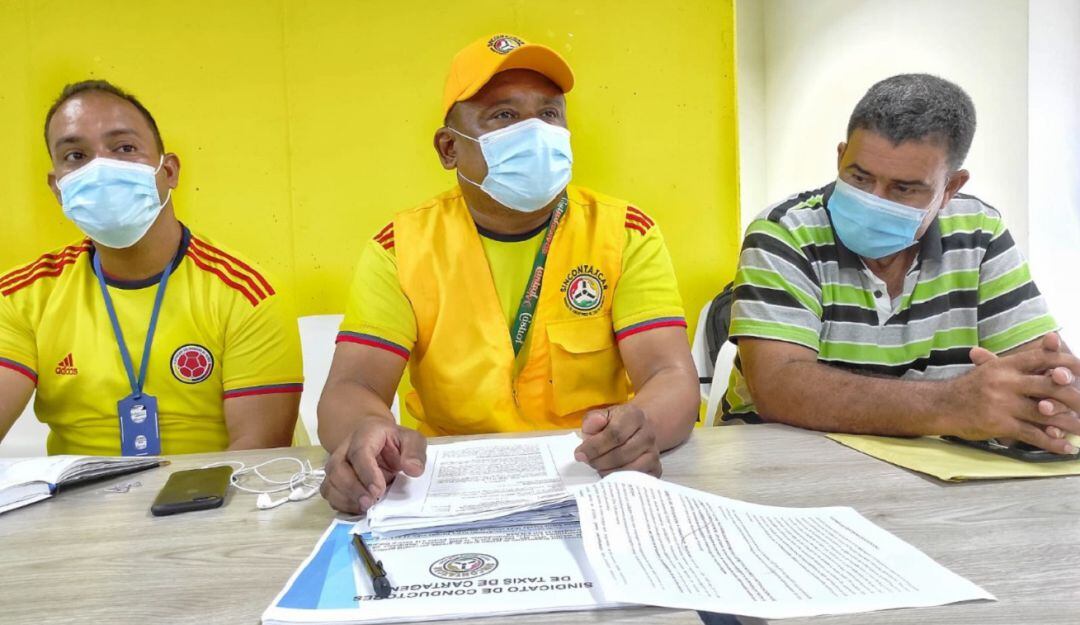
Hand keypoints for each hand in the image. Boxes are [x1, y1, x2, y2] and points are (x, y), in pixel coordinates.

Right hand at [320, 416, 426, 513]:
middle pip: (338, 469)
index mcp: (365, 435)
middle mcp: (345, 449)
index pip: (360, 452)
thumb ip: (415, 453)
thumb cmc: (393, 441)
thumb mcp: (411, 440)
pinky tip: (358, 508)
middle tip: (371, 502)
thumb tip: (413, 470)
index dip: (367, 473)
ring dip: (346, 499)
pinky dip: (341, 504)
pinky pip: (329, 494)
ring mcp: (336, 465)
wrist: (376, 439)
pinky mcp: (334, 479)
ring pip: (330, 483)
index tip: (378, 490)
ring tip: (365, 507)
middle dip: (353, 489)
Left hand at [574, 403, 661, 476]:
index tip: (580, 454)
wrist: (635, 432)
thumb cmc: (613, 425)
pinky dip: (621, 481)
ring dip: (609, 472)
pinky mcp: (656, 469)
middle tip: (589, 462)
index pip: (615, 434)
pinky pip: (637, 479)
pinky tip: (610, 475)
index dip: (595, 446)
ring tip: (599, 467)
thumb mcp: (600, 417)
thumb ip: (593, 420)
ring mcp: (654, 452)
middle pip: (622, 453)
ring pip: (630, 468)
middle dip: (600, 461)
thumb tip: (592, 425)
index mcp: (634, 416)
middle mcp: (648, 434)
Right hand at [948, 346, 1079, 453]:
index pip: (1043, 358)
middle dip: (1076, 396)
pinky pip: (1033, 434)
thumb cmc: (971, 388)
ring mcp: (1003, 403)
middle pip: (1051, 385)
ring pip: (1046, 413)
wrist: (942, 405)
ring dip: (1070, 423)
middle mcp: (1006, 381)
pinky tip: (1066, 448)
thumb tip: (1052, 343)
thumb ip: (1020, 363)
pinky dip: (1052, 443)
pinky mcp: (999, 424)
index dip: (1068, 363)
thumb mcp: (992, 369)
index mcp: (1005, 365)